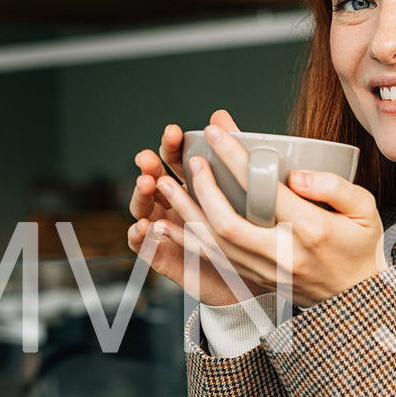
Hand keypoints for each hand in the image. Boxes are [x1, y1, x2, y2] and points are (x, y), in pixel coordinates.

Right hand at [127, 110, 272, 306]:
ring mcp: (167, 231)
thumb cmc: (251, 233)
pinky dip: (140, 235)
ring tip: (146, 184)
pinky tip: (144, 226)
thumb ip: (232, 153)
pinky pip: (146, 246)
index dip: (170, 146)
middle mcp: (175, 206)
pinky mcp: (165, 257)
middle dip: (149, 167)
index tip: (174, 132)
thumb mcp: (244, 191)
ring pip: (144, 209)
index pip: (174, 159)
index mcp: (192, 186)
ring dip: (141, 195)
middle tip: (149, 158)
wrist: (255, 281)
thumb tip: (220, 115)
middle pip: (154, 181)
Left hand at [159, 122, 384, 307]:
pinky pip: (214, 261)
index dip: (236, 160)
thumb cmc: (360, 246)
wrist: (357, 298)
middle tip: (190, 160)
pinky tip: (167, 226)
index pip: (265, 191)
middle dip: (202, 188)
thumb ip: (334, 187)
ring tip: (164, 186)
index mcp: (311, 230)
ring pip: (214, 244)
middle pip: (228, 222)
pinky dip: (188, 242)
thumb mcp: (365, 209)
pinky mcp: (255, 280)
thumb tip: (295, 175)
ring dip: (185, 214)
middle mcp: (283, 253)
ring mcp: (267, 271)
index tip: (217, 133)